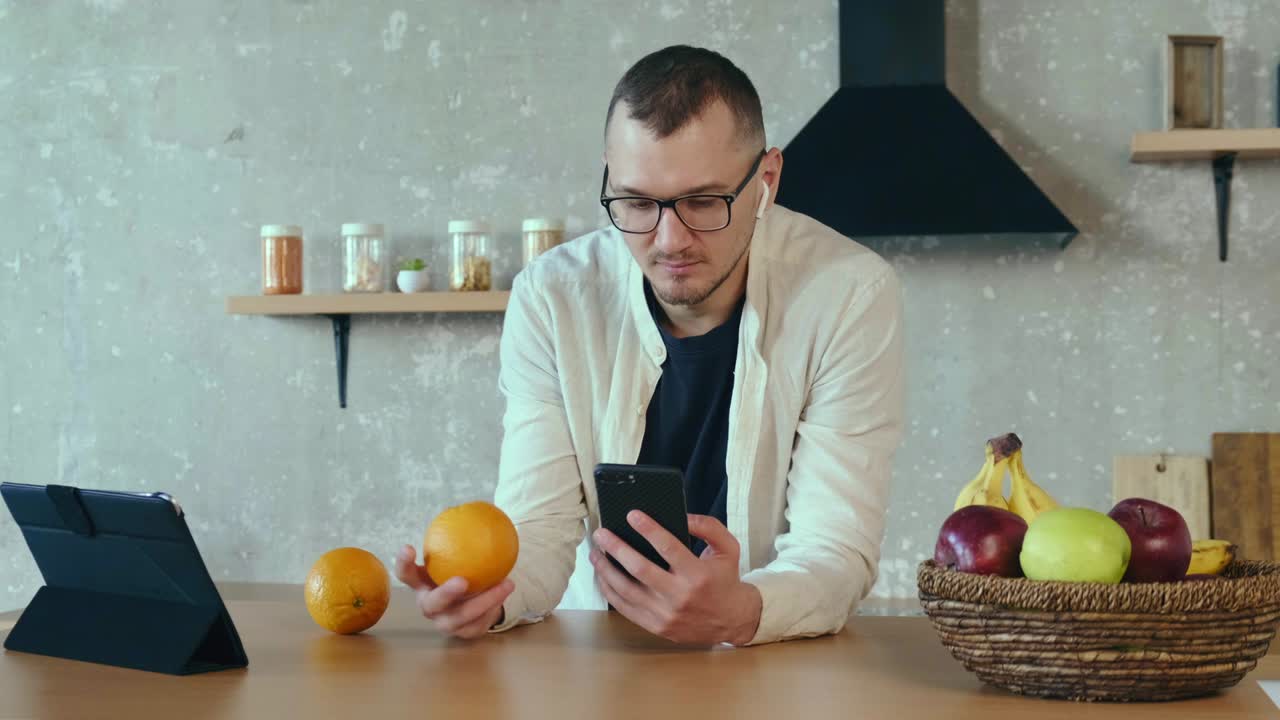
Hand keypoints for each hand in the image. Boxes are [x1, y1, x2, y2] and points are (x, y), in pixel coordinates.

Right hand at [394, 545, 513, 638]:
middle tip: (463, 580)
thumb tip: (480, 506)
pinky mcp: (462, 633)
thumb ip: (464, 535)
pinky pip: (478, 625)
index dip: (403, 563)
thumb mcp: (460, 553)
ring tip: (505, 584)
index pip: (406, 574)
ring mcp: (444, 622)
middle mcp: (429, 605)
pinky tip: (505, 593)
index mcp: (422, 584)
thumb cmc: (464, 568)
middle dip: (445, 594)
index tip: (408, 546)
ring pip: (460, 617)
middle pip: (431, 604)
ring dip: (484, 601)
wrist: (477, 598)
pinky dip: (493, 610)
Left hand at [590, 512, 761, 645]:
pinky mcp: (656, 626)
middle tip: (601, 533)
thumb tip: (682, 516)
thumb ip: (708, 527)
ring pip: (627, 589)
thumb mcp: (728, 548)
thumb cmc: (725, 579)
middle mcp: (680, 596)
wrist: (732, 620)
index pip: (668, 547)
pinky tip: (603, 576)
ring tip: (595, 552)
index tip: (632, 514)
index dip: (648, 529)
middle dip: (616, 548)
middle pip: (640, 568)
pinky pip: (625, 608)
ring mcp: (666, 614)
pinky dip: (610, 590)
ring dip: (606, 569)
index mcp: (698, 574)